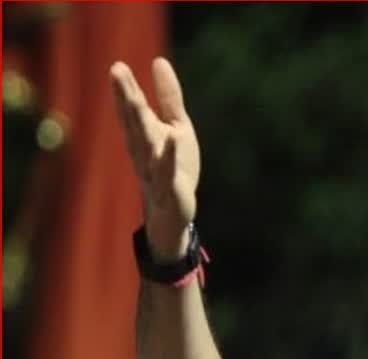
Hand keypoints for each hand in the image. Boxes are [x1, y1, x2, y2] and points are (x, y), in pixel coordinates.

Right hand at [110, 57, 200, 259]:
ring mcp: (154, 171)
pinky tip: (170, 141)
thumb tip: (159, 61)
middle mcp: (143, 151)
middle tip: (116, 72)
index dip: (124, 89)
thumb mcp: (176, 127)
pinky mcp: (170, 190)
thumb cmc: (172, 167)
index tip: (117, 66)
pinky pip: (167, 173)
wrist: (173, 214)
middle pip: (133, 122)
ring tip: (136, 99)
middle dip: (126, 97)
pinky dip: (167, 158)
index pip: (131, 110)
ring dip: (140, 122)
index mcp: (143, 135)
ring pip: (145, 145)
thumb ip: (169, 98)